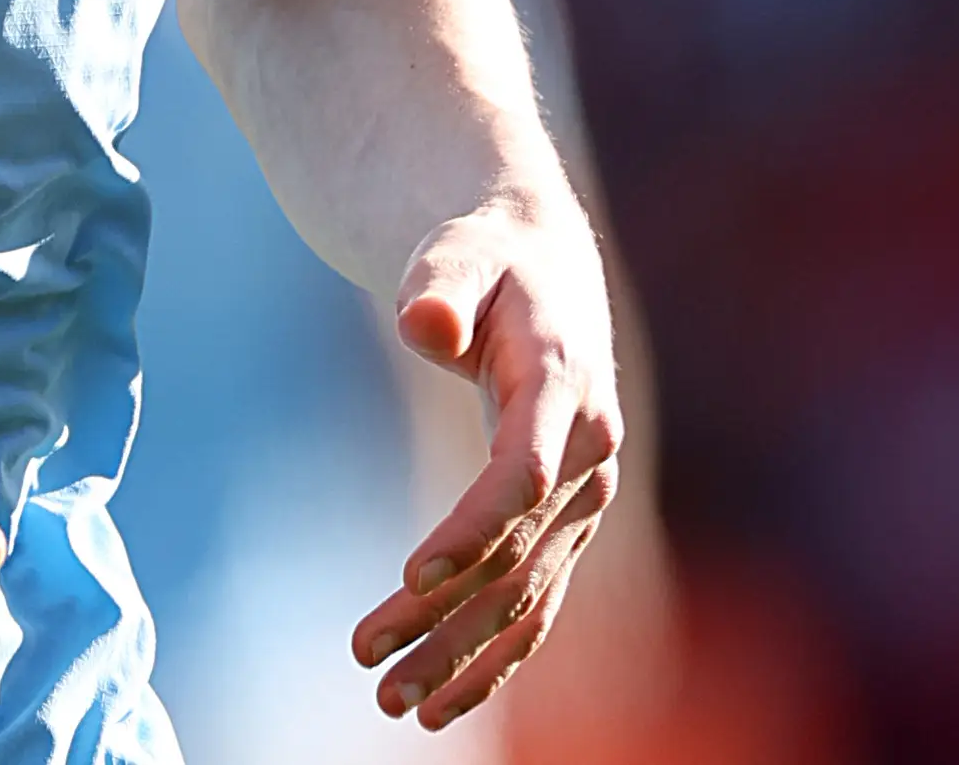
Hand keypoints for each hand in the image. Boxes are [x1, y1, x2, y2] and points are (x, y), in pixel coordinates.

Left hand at [355, 207, 624, 728]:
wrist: (538, 267)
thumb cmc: (484, 257)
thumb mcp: (457, 255)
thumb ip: (441, 286)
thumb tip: (427, 325)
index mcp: (564, 389)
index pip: (522, 475)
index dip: (470, 528)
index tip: (409, 574)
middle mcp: (589, 456)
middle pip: (514, 553)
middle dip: (443, 617)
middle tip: (369, 666)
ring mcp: (584, 497)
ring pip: (526, 594)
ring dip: (463, 655)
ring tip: (395, 703)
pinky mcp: (565, 522)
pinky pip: (536, 600)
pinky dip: (494, 654)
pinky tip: (443, 698)